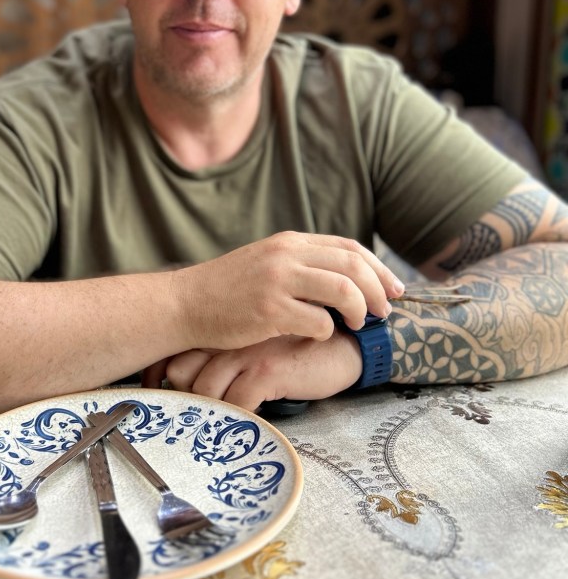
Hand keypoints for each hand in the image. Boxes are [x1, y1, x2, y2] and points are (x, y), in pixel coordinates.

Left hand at [142, 331, 362, 411]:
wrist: (344, 346)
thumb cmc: (294, 353)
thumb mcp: (254, 348)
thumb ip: (224, 358)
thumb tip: (187, 385)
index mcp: (223, 330)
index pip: (173, 353)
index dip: (159, 379)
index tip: (156, 397)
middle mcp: (229, 337)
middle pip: (180, 371)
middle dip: (183, 399)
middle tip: (191, 420)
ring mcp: (247, 351)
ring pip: (205, 390)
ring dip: (211, 414)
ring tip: (221, 427)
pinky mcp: (268, 369)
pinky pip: (237, 403)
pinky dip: (238, 419)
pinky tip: (247, 425)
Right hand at [174, 231, 402, 351]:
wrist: (184, 304)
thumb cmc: (226, 291)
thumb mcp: (265, 263)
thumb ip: (300, 265)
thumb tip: (344, 279)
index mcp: (289, 242)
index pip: (349, 247)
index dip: (378, 269)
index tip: (394, 289)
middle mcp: (286, 255)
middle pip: (353, 265)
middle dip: (379, 290)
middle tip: (386, 312)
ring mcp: (277, 281)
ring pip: (343, 288)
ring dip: (360, 309)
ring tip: (360, 324)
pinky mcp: (268, 310)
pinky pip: (318, 321)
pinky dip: (327, 331)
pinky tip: (319, 336)